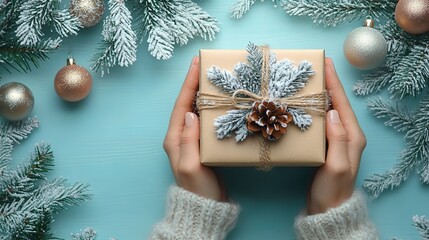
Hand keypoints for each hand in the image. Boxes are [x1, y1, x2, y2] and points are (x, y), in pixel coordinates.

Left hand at [163, 56, 223, 200]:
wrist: (205, 207)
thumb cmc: (197, 188)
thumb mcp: (191, 164)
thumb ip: (189, 139)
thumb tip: (191, 112)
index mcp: (174, 138)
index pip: (181, 104)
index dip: (189, 83)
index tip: (196, 64)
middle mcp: (180, 136)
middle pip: (186, 103)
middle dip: (195, 84)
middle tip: (205, 65)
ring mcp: (191, 140)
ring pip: (195, 110)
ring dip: (202, 93)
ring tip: (213, 78)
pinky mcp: (201, 145)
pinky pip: (205, 120)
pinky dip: (210, 107)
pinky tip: (219, 102)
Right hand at [307, 58, 366, 214]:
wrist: (327, 209)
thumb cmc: (332, 189)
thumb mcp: (336, 165)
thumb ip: (338, 139)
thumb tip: (333, 112)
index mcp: (352, 136)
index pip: (342, 103)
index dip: (333, 83)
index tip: (325, 64)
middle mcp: (346, 134)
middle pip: (336, 103)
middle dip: (326, 84)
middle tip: (313, 68)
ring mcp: (336, 140)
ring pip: (327, 110)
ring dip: (318, 95)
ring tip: (306, 81)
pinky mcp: (325, 145)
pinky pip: (319, 121)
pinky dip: (311, 109)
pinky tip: (301, 104)